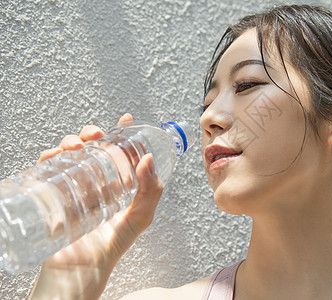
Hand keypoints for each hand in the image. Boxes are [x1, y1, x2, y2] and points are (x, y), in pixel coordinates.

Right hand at [30, 114, 162, 299]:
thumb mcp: (140, 217)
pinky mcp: (53, 192)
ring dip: (71, 141)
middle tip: (97, 134)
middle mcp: (94, 179)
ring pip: (69, 153)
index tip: (126, 120)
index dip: (121, 132)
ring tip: (78, 145)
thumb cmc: (113, 245)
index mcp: (116, 181)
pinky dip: (49, 157)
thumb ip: (150, 191)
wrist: (84, 268)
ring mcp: (73, 185)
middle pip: (91, 146)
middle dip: (92, 133)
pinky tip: (56, 156)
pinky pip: (47, 169)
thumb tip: (149, 160)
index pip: (118, 151)